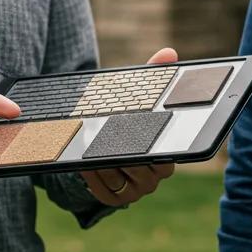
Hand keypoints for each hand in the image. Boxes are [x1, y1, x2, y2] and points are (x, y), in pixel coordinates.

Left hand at [81, 47, 178, 206]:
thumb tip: (169, 52)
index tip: (135, 132)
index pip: (165, 156)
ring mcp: (136, 191)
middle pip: (140, 169)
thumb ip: (154, 76)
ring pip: (120, 179)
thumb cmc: (129, 120)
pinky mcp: (116, 199)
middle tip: (107, 135)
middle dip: (122, 152)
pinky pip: (105, 192)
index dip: (150, 147)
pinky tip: (82, 162)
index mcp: (166, 156)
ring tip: (90, 147)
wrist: (106, 146)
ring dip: (103, 163)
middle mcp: (154, 177)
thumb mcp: (139, 99)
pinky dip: (93, 178)